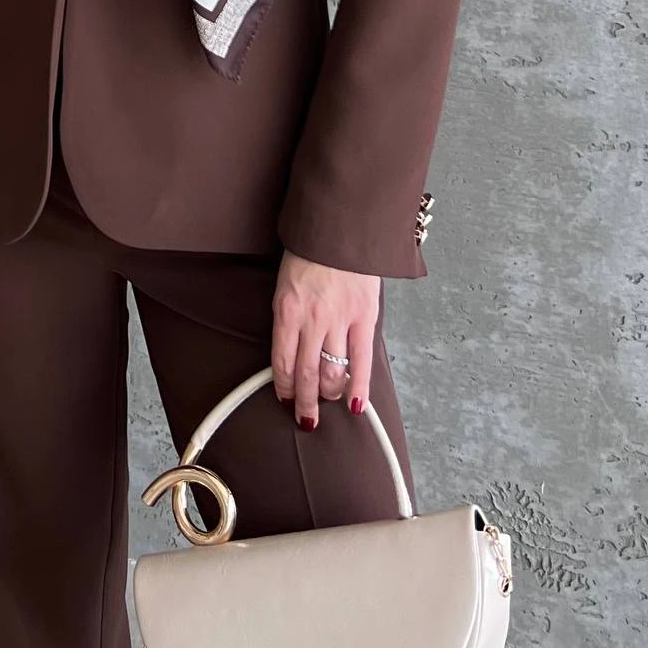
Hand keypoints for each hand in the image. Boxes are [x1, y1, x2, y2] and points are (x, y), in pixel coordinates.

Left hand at [272, 251, 380, 430]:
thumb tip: (292, 351)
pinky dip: (359, 386)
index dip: (284, 387)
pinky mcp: (364, 318)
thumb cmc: (309, 255)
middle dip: (305, 402)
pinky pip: (362, 361)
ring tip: (327, 404)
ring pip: (333, 372)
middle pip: (306, 374)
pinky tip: (355, 404)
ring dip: (329, 395)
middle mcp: (310, 320)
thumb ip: (289, 318)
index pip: (282, 362)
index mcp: (286, 311)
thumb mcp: (286, 285)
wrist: (339, 229)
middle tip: (305, 417)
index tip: (285, 399)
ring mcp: (339, 320)